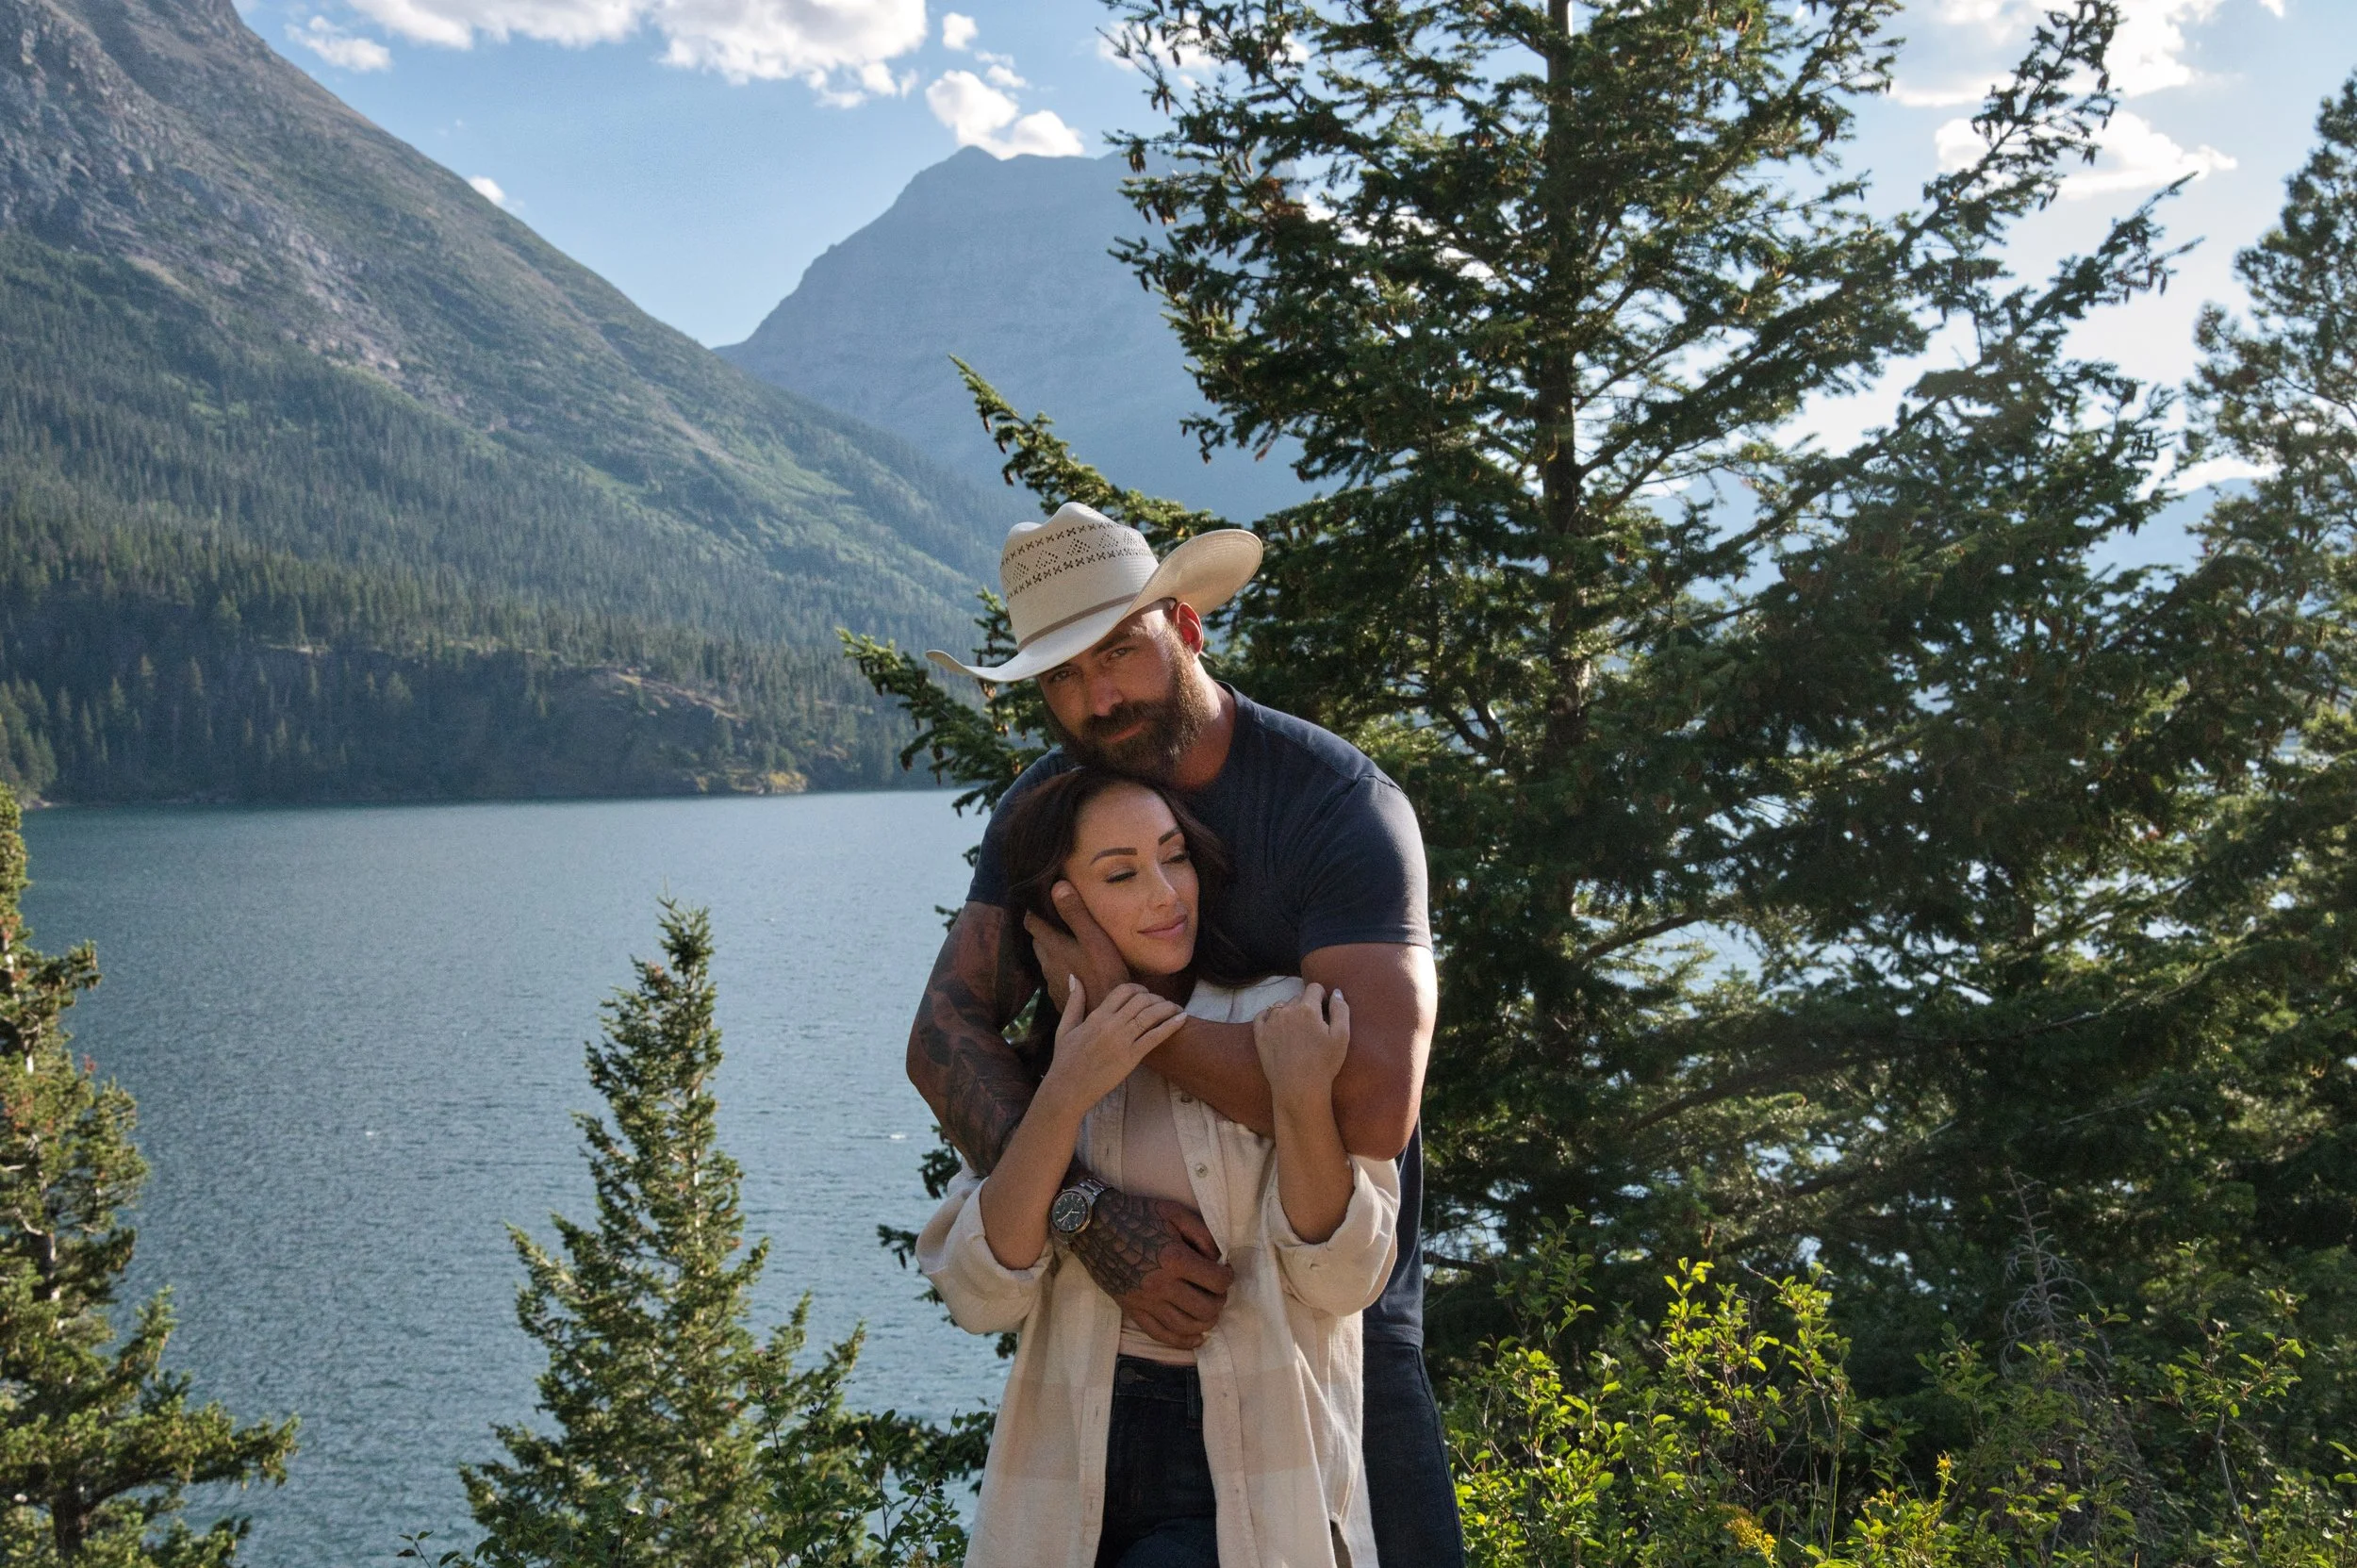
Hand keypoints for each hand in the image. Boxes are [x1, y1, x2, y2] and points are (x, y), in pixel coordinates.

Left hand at [1025, 880, 1130, 1011]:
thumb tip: (1057, 886)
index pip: (1032, 923)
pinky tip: (1075, 970)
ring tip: (1067, 943)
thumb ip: (1076, 914)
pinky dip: (1061, 969)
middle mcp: (1047, 965)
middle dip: (1043, 930)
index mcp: (1052, 947)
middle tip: (1056, 919)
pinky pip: (1056, 978)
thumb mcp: (1094, 939)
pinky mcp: (1060, 998)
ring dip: (1052, 951)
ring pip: (1046, 961)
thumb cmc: (1104, 975)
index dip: (1032, 910)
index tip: (1038, 900)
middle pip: (1038, 942)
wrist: (1105, 1016)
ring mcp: (1052, 984)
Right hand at [1041, 978, 1186, 1112]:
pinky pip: (1155, 1037)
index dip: (1139, 988)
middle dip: (1156, 998)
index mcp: (1096, 1016)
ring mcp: (1122, 1040)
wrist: (1068, 1089)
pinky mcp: (1131, 1057)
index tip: (1146, 994)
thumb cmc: (1065, 1061)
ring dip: (1168, 1008)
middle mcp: (1111, 1024)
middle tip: (1164, 1003)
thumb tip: (1076, 978)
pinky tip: (1182, 1019)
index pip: (1124, 990)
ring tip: (1177, 1008)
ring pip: (1151, 1014)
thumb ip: (1074, 1002)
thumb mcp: (1065, 1028)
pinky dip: (1171, 1025)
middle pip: (1141, 1000)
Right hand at [1070, 1189, 1233, 1348]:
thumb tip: (1218, 1259)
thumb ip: (1202, 1235)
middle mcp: (1161, 1285)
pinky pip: (1160, 1335)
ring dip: (1206, 1322)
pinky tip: (1196, 1339)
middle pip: (1206, 1308)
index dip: (1228, 1277)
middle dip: (1219, 1301)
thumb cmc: (1136, 1215)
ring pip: (1186, 1327)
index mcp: (1175, 1259)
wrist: (1095, 1225)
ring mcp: (1145, 1301)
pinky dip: (1182, 1342)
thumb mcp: (1174, 1213)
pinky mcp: (1132, 1310)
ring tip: (1209, 1312)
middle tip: (1218, 1291)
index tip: (1225, 1271)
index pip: (1217, 1281)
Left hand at [1252, 982, 1350, 1109]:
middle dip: (1306, 1007)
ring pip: (1281, 1006)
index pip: (1314, 988)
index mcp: (1307, 1009)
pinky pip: (1262, 1015)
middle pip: (1298, 998)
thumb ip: (1341, 1010)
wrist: (1298, 1088)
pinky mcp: (1259, 1035)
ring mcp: (1270, 1022)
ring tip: (1296, 1031)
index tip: (1324, 1010)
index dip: (1321, 997)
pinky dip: (1269, 1017)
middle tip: (1312, 1026)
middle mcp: (1286, 1010)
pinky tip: (1277, 1027)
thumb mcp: (1342, 1037)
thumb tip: (1336, 992)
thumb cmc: (1324, 1064)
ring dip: (1289, 1012)